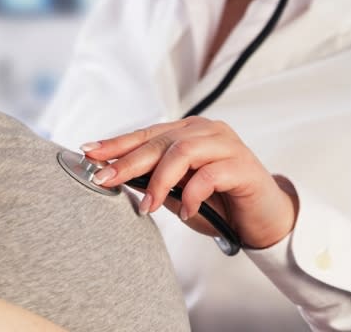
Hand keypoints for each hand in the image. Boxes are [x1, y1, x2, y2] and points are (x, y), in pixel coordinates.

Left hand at [81, 117, 298, 248]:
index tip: (88, 152)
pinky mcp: (242, 165)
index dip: (116, 143)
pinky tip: (186, 212)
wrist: (262, 219)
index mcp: (187, 132)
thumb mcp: (176, 192)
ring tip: (147, 207)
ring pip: (181, 152)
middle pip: (158, 142)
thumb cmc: (217, 203)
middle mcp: (205, 131)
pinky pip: (209, 175)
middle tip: (104, 180)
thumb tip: (114, 176)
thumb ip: (152, 181)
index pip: (145, 135)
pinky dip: (191, 195)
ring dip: (159, 182)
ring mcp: (225, 144)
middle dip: (126, 162)